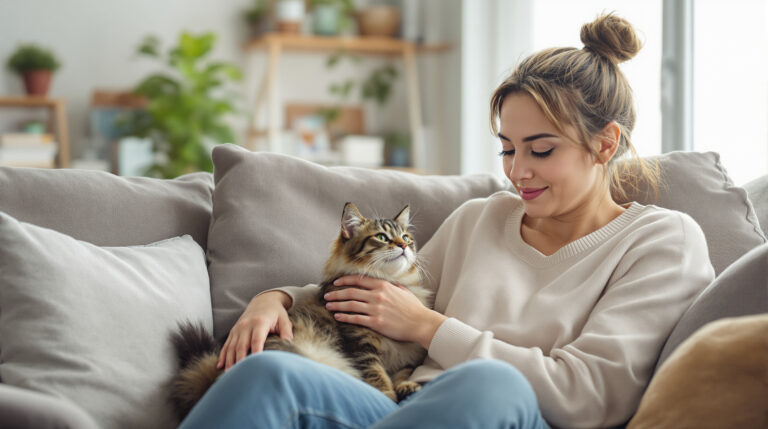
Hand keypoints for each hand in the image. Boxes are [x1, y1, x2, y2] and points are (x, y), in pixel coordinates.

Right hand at [217, 291, 293, 370]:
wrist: (263, 301)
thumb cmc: (276, 313)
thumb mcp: (284, 320)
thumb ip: (286, 332)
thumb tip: (288, 344)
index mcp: (260, 322)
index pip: (256, 340)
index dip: (255, 352)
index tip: (255, 365)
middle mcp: (246, 325)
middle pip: (241, 345)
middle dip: (240, 360)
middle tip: (239, 374)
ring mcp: (238, 328)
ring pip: (231, 346)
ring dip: (229, 360)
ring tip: (228, 374)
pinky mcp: (233, 331)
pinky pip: (226, 344)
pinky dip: (223, 355)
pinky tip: (220, 365)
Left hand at [325, 275, 445, 348]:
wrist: (421, 323)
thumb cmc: (413, 308)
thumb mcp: (402, 291)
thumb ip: (391, 286)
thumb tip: (384, 283)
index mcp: (383, 286)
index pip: (358, 280)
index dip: (344, 281)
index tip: (335, 282)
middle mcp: (377, 295)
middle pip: (350, 292)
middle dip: (336, 293)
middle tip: (326, 295)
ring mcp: (376, 309)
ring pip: (350, 305)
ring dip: (337, 305)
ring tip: (328, 305)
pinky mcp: (376, 322)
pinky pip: (356, 318)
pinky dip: (345, 317)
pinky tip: (337, 316)